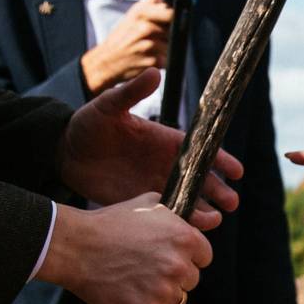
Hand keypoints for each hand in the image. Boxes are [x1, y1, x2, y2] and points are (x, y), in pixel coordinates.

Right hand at [35, 193, 210, 303]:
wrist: (77, 246)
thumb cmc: (111, 222)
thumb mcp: (151, 204)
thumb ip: (185, 212)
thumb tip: (213, 219)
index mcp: (185, 238)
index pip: (204, 257)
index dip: (186, 257)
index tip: (167, 257)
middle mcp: (179, 264)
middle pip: (191, 281)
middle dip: (173, 277)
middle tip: (147, 269)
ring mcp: (163, 290)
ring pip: (178, 301)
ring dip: (162, 296)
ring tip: (138, 283)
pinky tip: (137, 301)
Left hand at [54, 69, 240, 227]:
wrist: (65, 152)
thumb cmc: (90, 123)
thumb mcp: (110, 104)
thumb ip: (132, 91)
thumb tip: (154, 72)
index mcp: (165, 140)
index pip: (200, 151)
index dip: (220, 160)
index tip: (237, 171)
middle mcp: (165, 164)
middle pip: (201, 180)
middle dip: (218, 191)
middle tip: (231, 203)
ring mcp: (154, 185)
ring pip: (187, 200)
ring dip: (203, 211)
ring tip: (214, 221)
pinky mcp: (140, 204)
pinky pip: (166, 216)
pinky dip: (179, 223)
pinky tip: (187, 230)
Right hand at [79, 0, 173, 95]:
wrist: (107, 61)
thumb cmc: (121, 38)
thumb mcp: (132, 15)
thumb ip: (151, 3)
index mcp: (141, 13)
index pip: (170, 10)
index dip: (172, 16)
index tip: (167, 21)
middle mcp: (145, 27)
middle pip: (173, 28)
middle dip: (169, 32)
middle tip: (156, 37)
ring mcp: (149, 44)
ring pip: (172, 43)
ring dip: (166, 47)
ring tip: (150, 48)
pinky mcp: (152, 60)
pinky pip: (169, 58)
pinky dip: (162, 59)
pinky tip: (150, 57)